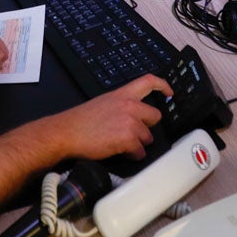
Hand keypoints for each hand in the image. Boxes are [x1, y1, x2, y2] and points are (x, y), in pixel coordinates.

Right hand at [44, 74, 172, 161]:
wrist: (67, 132)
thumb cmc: (80, 121)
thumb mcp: (103, 103)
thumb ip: (120, 105)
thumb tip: (132, 115)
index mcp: (122, 94)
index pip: (149, 81)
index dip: (163, 86)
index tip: (169, 92)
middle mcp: (129, 105)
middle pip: (155, 115)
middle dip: (148, 126)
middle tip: (136, 132)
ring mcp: (129, 122)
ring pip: (148, 136)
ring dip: (139, 143)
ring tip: (123, 144)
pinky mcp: (127, 138)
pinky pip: (140, 150)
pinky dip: (134, 155)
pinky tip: (124, 152)